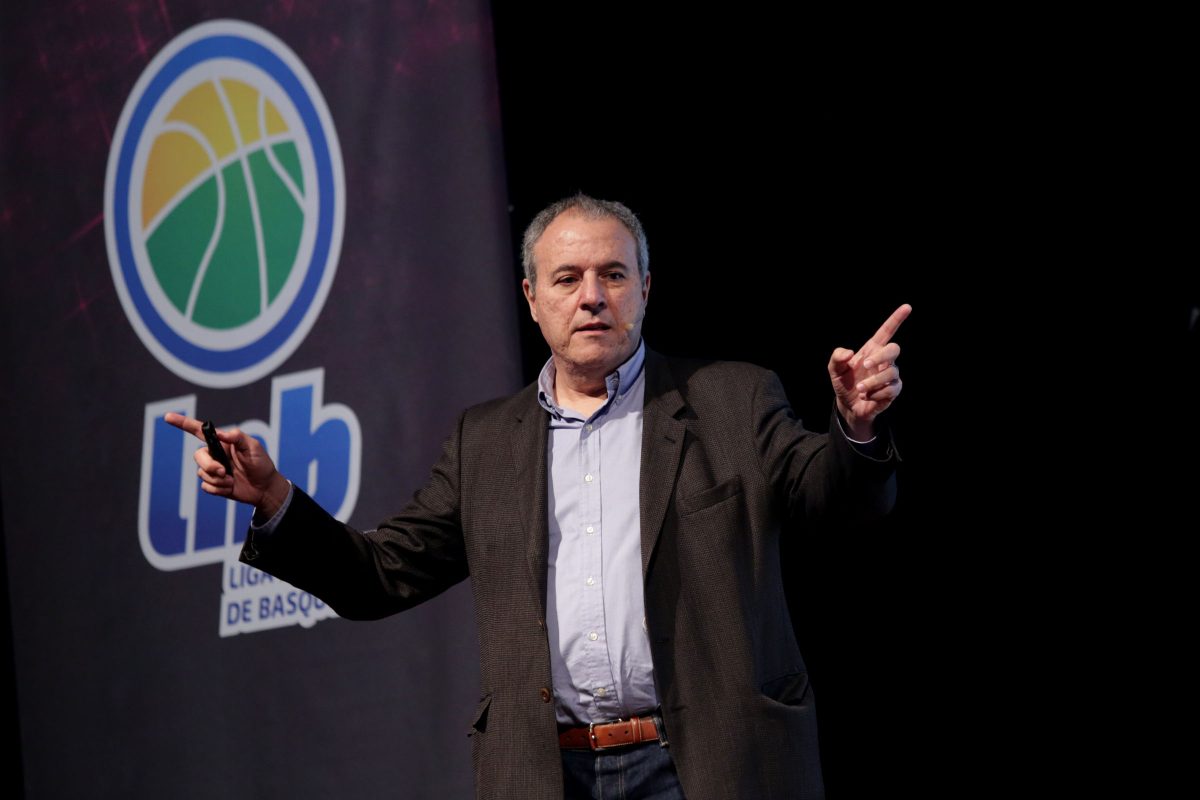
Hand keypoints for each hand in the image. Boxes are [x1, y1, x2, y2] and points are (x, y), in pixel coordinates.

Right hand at [163, 413, 289, 516]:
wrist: (265, 487)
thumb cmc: (261, 464)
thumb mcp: (253, 447)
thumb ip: (238, 437)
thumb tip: (220, 433)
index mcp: (222, 443)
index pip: (198, 432)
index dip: (182, 423)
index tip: (168, 417)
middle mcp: (214, 455)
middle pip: (198, 456)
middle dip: (209, 465)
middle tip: (225, 472)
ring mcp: (213, 470)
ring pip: (202, 473)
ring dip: (219, 480)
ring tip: (233, 480)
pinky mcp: (214, 485)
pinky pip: (206, 487)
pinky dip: (219, 489)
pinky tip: (230, 488)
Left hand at [828, 304, 910, 438]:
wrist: (848, 405)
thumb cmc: (844, 383)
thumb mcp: (834, 369)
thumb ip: (837, 357)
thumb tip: (850, 353)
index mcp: (872, 350)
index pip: (887, 331)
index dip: (896, 319)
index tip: (907, 307)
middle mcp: (884, 360)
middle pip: (894, 349)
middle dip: (881, 356)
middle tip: (865, 365)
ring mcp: (890, 375)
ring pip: (891, 372)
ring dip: (873, 382)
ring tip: (860, 388)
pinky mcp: (893, 390)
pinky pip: (891, 389)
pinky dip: (876, 394)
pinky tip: (867, 396)